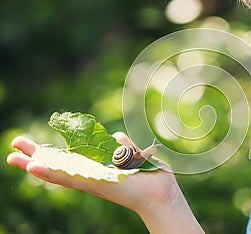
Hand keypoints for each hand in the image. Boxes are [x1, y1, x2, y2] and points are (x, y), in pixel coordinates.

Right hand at [7, 133, 203, 233]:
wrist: (160, 189)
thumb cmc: (148, 174)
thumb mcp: (132, 153)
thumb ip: (122, 144)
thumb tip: (116, 135)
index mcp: (96, 167)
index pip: (67, 159)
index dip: (49, 153)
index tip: (31, 145)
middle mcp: (89, 175)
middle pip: (56, 165)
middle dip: (35, 157)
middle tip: (13, 148)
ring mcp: (90, 180)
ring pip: (56, 173)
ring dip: (34, 164)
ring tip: (12, 157)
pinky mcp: (94, 184)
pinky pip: (69, 178)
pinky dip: (50, 173)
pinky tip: (33, 167)